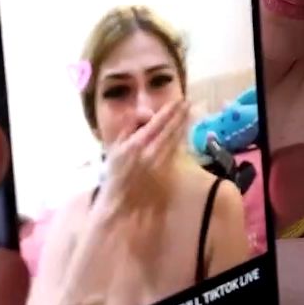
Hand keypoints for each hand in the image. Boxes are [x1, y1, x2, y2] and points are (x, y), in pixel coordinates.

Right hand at [97, 99, 189, 214]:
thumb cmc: (115, 174)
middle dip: (180, 115)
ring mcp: (160, 164)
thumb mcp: (115, 147)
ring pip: (175, 140)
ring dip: (183, 125)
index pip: (157, 123)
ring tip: (189, 114)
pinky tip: (184, 132)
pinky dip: (181, 140)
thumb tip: (145, 112)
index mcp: (135, 145)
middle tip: (188, 102)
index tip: (178, 100)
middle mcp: (149, 154)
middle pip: (170, 130)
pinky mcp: (166, 173)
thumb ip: (129, 127)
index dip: (169, 111)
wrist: (120, 204)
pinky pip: (176, 152)